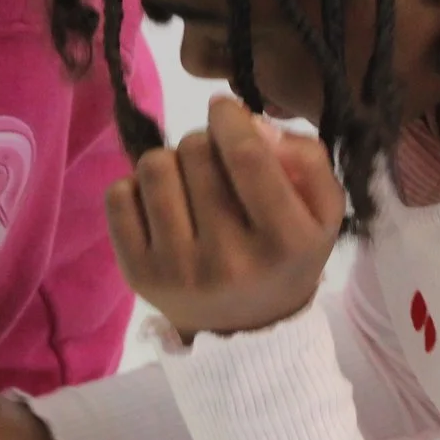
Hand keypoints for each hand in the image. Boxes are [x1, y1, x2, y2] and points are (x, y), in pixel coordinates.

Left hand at [107, 95, 345, 340]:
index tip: (223, 110)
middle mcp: (230, 261)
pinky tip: (161, 206)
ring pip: (154, 166)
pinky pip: (118, 195)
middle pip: (196, 151)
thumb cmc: (285, 255)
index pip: (247, 156)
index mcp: (284, 242)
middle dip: (205, 143)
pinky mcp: (137, 274)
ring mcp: (178, 270)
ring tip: (187, 184)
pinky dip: (137, 188)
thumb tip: (252, 124)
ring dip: (170, 162)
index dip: (230, 118)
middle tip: (214, 164)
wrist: (244, 330)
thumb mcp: (320, 212)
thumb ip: (306, 159)